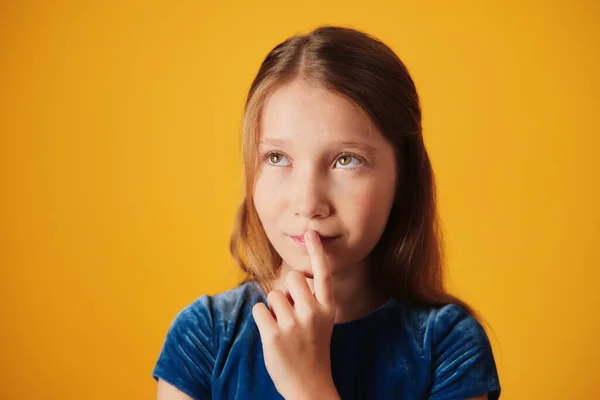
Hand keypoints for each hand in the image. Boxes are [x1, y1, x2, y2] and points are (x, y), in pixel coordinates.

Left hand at [252, 230, 339, 399]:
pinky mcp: (273, 336)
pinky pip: (259, 310)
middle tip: (290, 314)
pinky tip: (272, 334)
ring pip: (272, 295)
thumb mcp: (321, 323)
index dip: (316, 252)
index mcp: (327, 309)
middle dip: (286, 291)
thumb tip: (288, 279)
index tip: (311, 232)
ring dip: (273, 309)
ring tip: (283, 329)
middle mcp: (312, 313)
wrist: (309, 385)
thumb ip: (310, 301)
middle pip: (291, 279)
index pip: (323, 274)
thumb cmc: (313, 350)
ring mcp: (293, 325)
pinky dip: (261, 319)